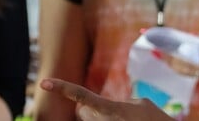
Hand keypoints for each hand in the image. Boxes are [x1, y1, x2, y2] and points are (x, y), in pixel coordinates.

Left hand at [39, 78, 171, 120]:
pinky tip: (122, 120)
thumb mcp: (140, 104)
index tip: (44, 82)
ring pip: (89, 120)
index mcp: (111, 110)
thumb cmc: (155, 120)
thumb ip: (121, 102)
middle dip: (88, 110)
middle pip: (81, 112)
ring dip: (98, 119)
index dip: (62, 88)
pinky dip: (104, 120)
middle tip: (109, 111)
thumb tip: (105, 108)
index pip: (81, 95)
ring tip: (121, 120)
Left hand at [164, 24, 198, 81]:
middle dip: (175, 63)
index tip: (169, 51)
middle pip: (190, 69)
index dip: (180, 57)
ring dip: (178, 67)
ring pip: (191, 74)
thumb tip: (182, 40)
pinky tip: (177, 64)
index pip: (193, 60)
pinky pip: (196, 74)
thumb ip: (198, 37)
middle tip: (164, 55)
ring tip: (167, 59)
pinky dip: (185, 69)